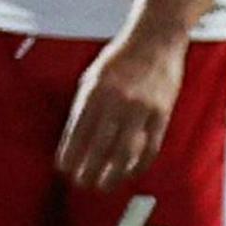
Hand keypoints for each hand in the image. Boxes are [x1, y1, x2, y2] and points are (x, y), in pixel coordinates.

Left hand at [60, 24, 187, 190]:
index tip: (63, 169)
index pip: (78, 131)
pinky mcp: (163, 113)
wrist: (156, 39)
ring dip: (113, 174)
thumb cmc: (120, 59)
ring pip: (127, 151)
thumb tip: (73, 142)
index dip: (70, 154)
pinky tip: (129, 173)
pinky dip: (139, 164)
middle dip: (89, 169)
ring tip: (103, 186)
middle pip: (101, 146)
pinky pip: (151, 146)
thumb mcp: (92, 77)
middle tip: (81, 184)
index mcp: (95, 91)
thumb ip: (84, 106)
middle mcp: (118, 100)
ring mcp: (143, 108)